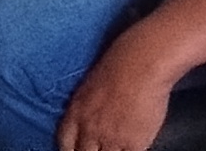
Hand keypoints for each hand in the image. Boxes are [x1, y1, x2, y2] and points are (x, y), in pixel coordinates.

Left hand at [56, 48, 176, 150]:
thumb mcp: (90, 87)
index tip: (78, 150)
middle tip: (99, 149)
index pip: (65, 144)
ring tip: (116, 147)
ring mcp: (110, 139)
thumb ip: (86, 109)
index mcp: (75, 113)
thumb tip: (88, 121)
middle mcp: (89, 129)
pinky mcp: (133, 144)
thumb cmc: (119, 65)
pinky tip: (133, 147)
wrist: (141, 64)